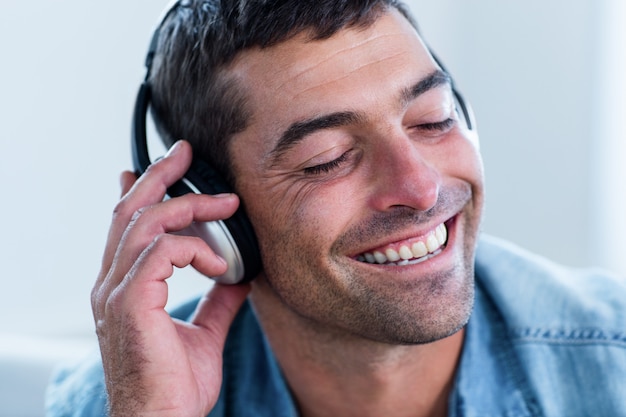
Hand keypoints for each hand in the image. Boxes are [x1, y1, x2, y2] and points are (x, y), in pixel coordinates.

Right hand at [91, 140, 250, 416]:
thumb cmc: (175, 388)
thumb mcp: (204, 333)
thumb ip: (218, 301)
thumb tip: (239, 274)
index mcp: (125, 289)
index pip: (127, 227)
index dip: (142, 191)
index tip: (166, 167)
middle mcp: (112, 284)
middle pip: (129, 211)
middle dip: (159, 175)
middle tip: (186, 152)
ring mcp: (117, 292)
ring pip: (144, 222)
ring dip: (190, 206)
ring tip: (226, 205)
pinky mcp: (132, 303)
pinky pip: (162, 251)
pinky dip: (196, 249)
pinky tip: (221, 264)